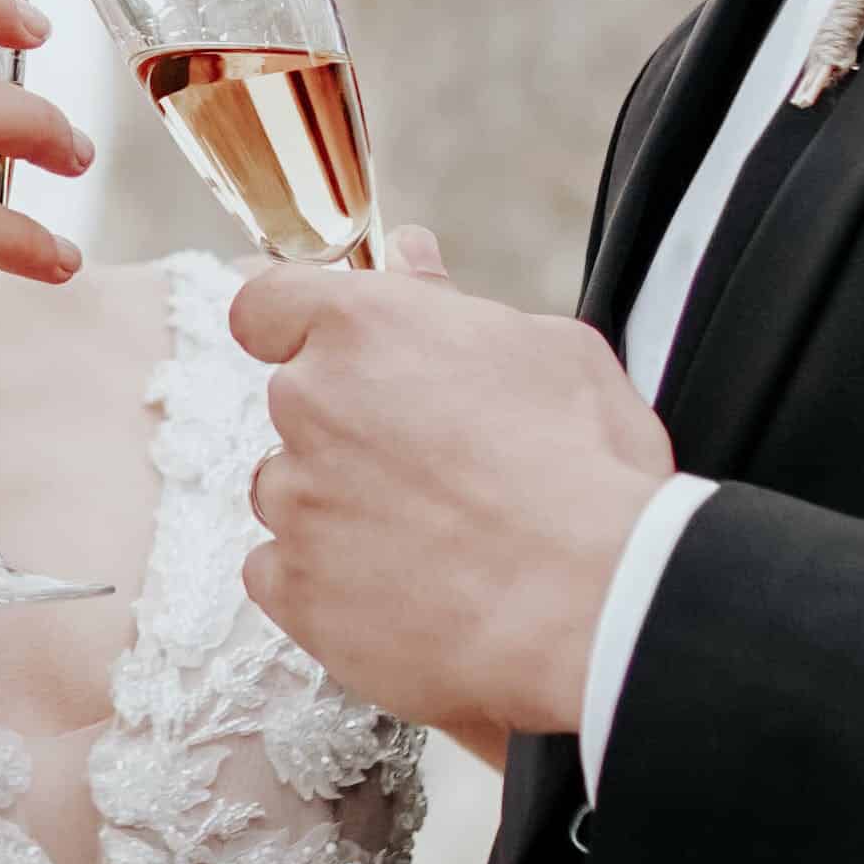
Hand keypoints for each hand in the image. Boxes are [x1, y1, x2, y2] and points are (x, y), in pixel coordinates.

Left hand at [236, 238, 672, 749]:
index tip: (305, 343)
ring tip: (428, 538)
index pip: (268, 303)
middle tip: (430, 465)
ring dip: (336, 505)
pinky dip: (322, 582)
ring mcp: (297, 501)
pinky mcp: (297, 590)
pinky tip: (395, 591)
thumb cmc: (589, 473)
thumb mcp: (552, 351)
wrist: (595, 604)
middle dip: (347, 426)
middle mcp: (311, 404)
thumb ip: (454, 301)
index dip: (285, 324)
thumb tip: (409, 258)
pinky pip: (280, 573)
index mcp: (364, 327)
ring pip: (289, 492)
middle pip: (296, 406)